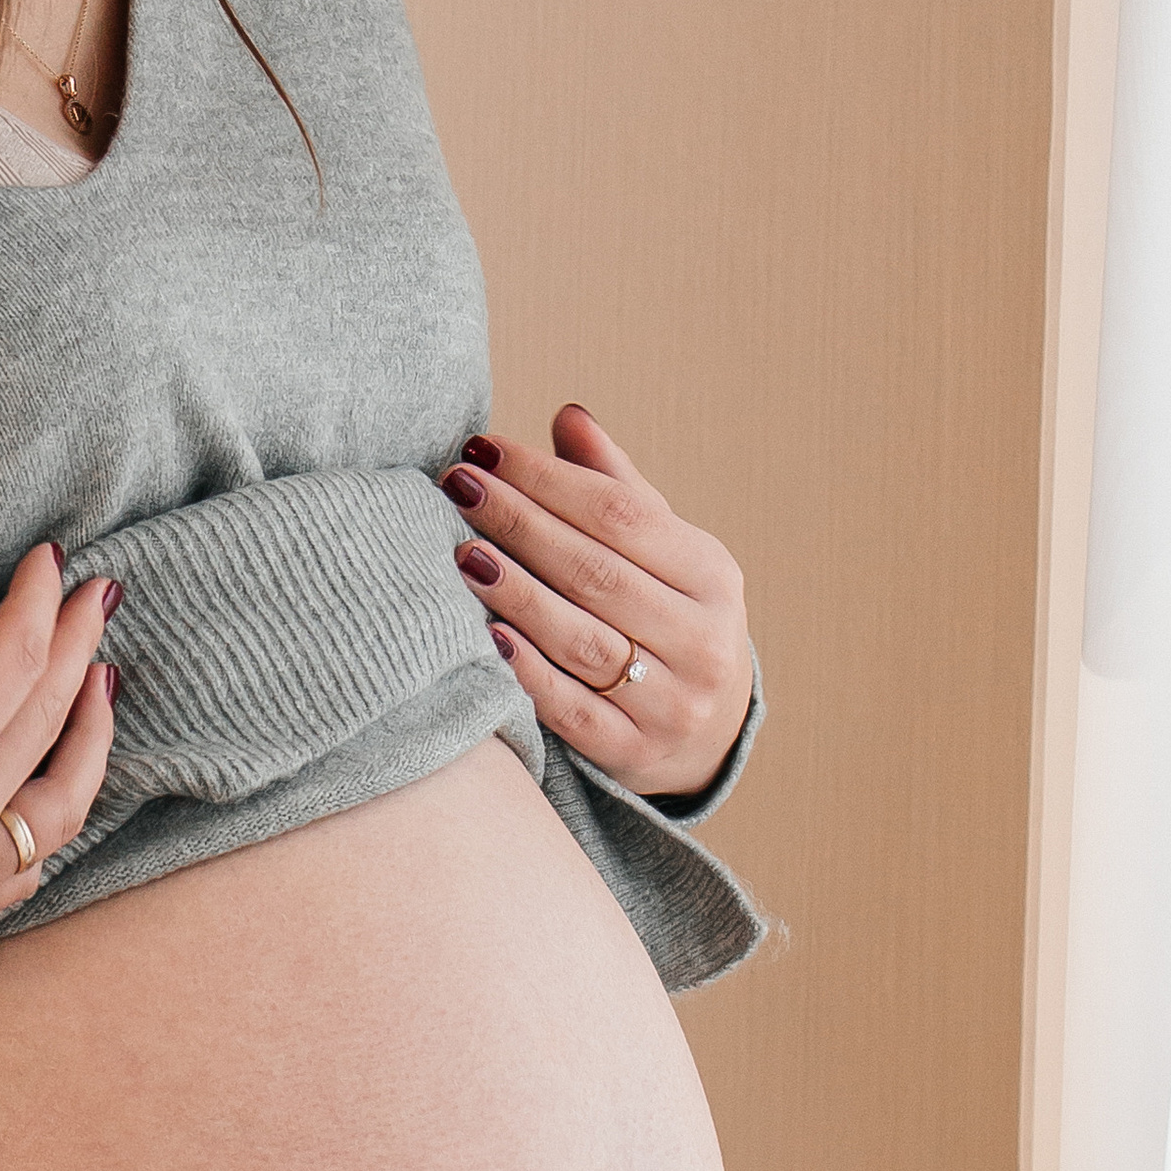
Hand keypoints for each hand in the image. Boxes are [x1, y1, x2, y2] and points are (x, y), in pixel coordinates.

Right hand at [0, 542, 119, 972]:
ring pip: (66, 797)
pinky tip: (60, 774)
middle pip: (49, 713)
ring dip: (91, 730)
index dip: (39, 600)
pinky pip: (35, 860)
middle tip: (95, 595)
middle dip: (77, 643)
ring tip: (99, 677)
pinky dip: (59, 810)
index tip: (50, 558)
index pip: (15, 656)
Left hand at [440, 406, 752, 800]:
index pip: (622, 516)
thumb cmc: (663, 619)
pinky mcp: (634, 753)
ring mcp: (673, 703)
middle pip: (597, 573)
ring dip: (515, 592)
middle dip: (520, 524)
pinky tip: (484, 634)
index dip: (549, 479)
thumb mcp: (660, 554)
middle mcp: (704, 640)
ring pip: (582, 640)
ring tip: (460, 552)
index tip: (485, 450)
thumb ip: (614, 488)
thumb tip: (568, 417)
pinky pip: (571, 710)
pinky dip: (527, 671)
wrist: (705, 736)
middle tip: (458, 486)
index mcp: (712, 575)